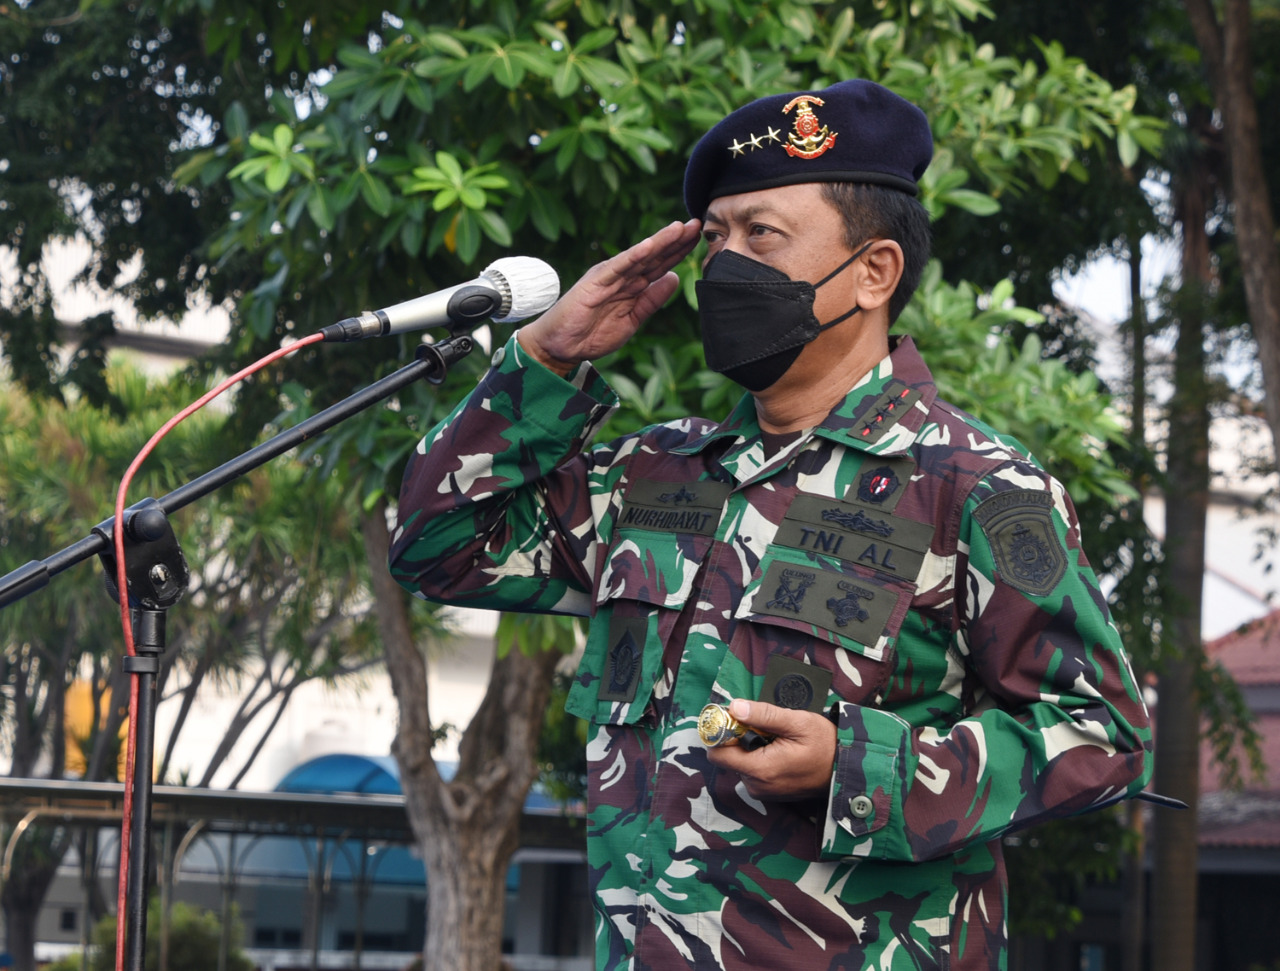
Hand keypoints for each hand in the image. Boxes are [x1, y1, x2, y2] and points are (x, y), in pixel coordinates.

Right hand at [517, 219, 701, 374]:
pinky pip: (618, 267)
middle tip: (697, 223)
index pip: (660, 265)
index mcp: (632, 285)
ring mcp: (609, 277)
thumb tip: (676, 278)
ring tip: (680, 228)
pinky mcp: (595, 282)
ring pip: (639, 257)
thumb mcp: (633, 319)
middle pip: (654, 256)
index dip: (680, 252)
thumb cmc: (592, 333)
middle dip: (676, 241)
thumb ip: (652, 300)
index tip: (700, 238)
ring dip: (660, 242)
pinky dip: (634, 256)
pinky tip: (650, 246)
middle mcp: (622, 276)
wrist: (561, 346)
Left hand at [705, 699, 836, 801]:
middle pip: (728, 758)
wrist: (845, 769)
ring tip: (775, 739)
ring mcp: (763, 792)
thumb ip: (763, 715)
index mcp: (760, 769)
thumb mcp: (796, 722)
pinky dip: (758, 758)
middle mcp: (757, 785)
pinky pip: (752, 772)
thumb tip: (735, 707)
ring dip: (750, 748)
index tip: (734, 719)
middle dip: (738, 739)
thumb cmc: (825, 744)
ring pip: (740, 764)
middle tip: (763, 727)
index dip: (721, 734)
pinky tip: (778, 751)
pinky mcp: (769, 793)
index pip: (718, 754)